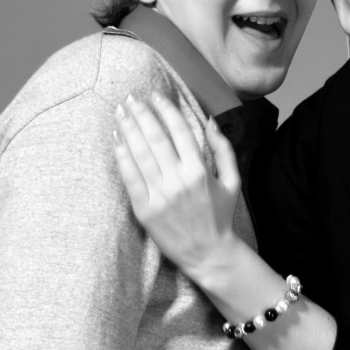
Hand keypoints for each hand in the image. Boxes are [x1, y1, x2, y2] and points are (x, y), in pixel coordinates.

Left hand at [113, 93, 241, 277]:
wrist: (208, 254)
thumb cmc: (220, 217)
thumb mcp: (232, 181)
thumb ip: (224, 149)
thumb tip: (211, 120)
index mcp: (199, 170)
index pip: (178, 130)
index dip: (165, 108)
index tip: (155, 95)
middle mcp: (178, 181)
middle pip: (155, 138)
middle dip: (141, 113)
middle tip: (131, 98)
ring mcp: (160, 196)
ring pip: (140, 154)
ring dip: (128, 129)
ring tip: (120, 112)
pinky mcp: (145, 210)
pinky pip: (130, 177)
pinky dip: (121, 156)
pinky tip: (116, 139)